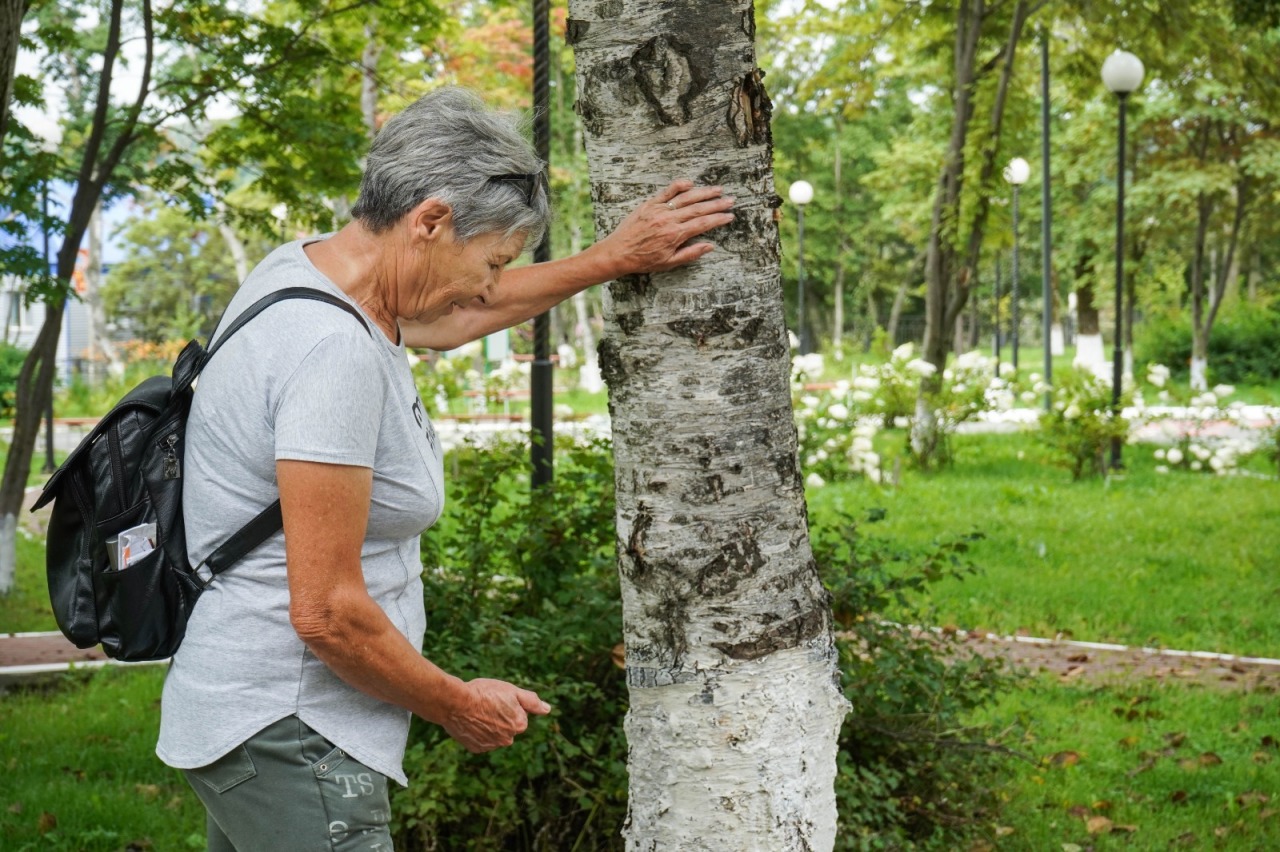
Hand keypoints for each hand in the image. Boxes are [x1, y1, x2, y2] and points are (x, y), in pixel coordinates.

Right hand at [442, 678, 551, 752]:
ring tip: (476, 712)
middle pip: (507, 726)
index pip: (519, 714)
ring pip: (494, 733)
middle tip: (486, 704)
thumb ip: (532, 702)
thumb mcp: (511, 691)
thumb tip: (548, 709)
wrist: (455, 703)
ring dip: (488, 725)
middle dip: (500, 716)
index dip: (508, 704)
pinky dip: (477, 732)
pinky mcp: (476, 748)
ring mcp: (491, 746)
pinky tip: (470, 721)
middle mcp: (508, 739)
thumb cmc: (484, 693)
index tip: (496, 699)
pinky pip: (481, 740)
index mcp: (519, 725)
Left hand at [595, 180, 734, 276]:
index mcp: (675, 235)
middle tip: (731, 200)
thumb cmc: (643, 260)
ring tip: (718, 190)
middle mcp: (669, 219)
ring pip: (686, 198)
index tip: (729, 216)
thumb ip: (690, 253)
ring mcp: (659, 209)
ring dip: (703, 193)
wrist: (618, 252)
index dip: (718, 219)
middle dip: (716, 204)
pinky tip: (690, 183)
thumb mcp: (669, 263)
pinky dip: (679, 186)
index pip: (703, 224)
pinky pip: (667, 192)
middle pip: (698, 208)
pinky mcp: (649, 204)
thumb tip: (710, 246)